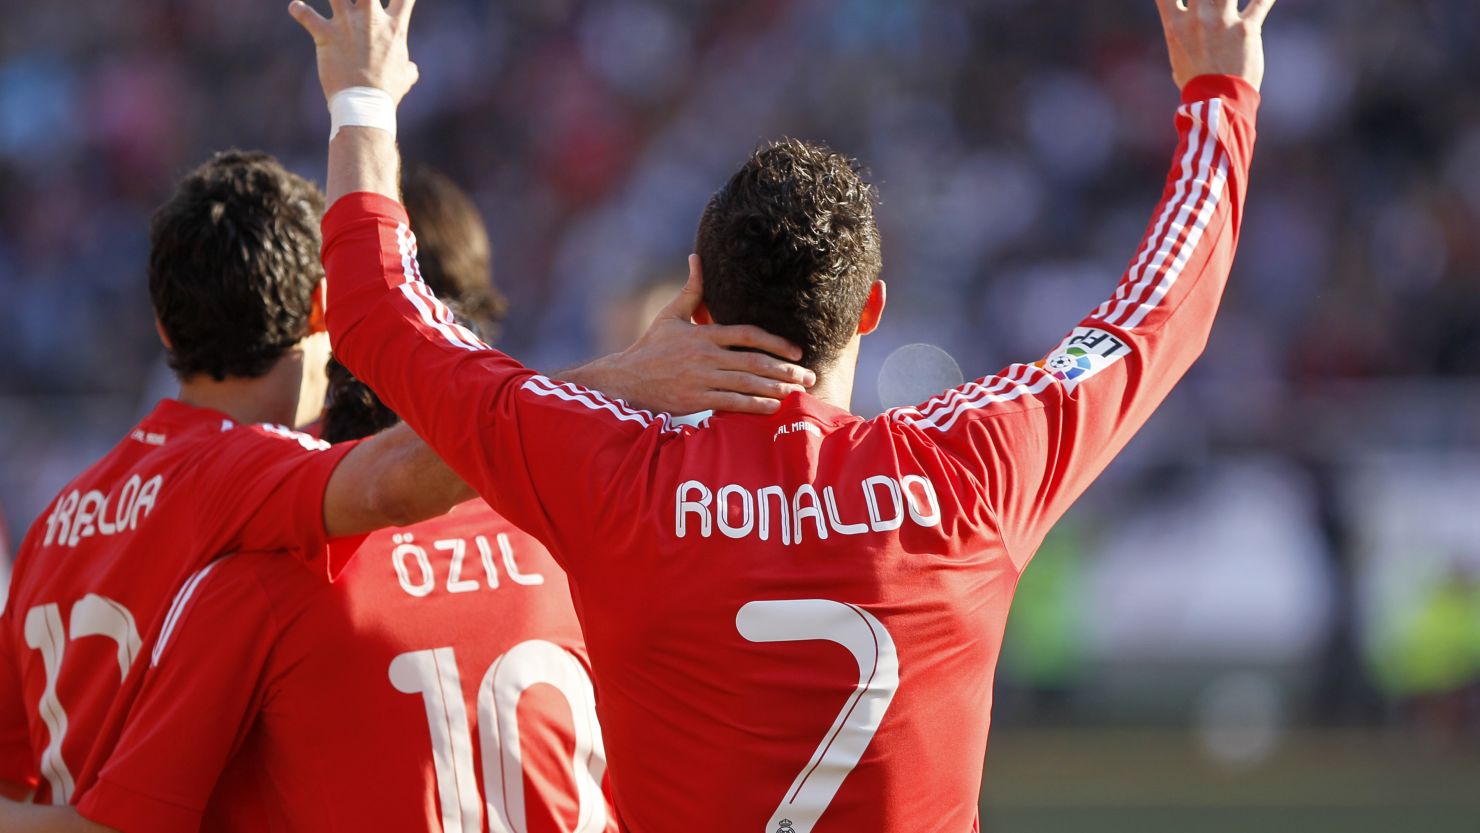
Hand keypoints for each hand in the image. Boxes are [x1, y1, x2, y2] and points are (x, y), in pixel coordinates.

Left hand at [288, 0, 419, 103]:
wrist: (365, 105)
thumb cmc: (386, 92)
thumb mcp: (405, 78)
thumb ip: (408, 67)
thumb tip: (410, 68)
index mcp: (394, 28)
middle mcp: (371, 19)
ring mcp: (347, 25)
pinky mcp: (325, 35)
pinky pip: (305, 15)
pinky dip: (298, 10)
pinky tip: (295, 8)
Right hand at [567, 257, 816, 415]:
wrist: (625, 380)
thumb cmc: (651, 348)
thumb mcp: (670, 316)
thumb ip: (692, 290)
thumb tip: (697, 257)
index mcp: (703, 334)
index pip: (747, 334)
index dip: (776, 342)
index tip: (797, 351)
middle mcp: (704, 356)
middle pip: (754, 361)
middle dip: (786, 370)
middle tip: (809, 375)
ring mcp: (700, 379)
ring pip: (747, 383)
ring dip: (776, 388)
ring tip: (798, 391)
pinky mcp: (695, 400)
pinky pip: (731, 404)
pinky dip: (754, 406)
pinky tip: (773, 407)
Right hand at [1154, 0, 1276, 91]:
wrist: (1215, 102)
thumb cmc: (1195, 85)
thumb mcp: (1179, 58)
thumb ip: (1183, 37)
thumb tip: (1184, 34)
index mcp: (1176, 25)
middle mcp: (1198, 18)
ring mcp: (1223, 21)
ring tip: (1232, 0)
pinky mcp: (1247, 29)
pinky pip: (1262, 1)